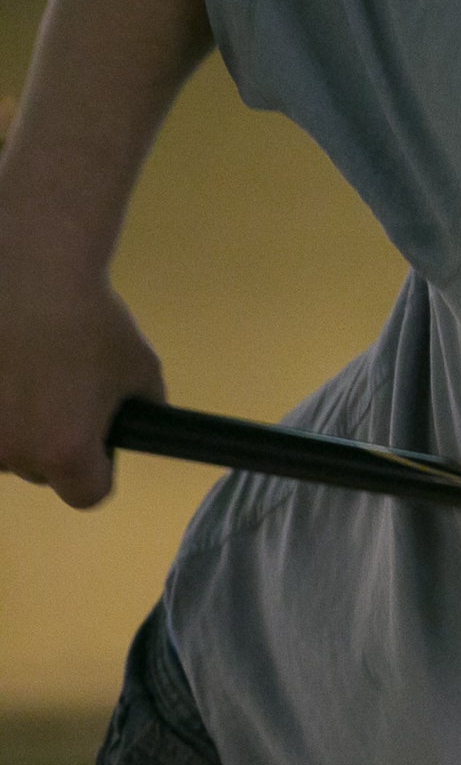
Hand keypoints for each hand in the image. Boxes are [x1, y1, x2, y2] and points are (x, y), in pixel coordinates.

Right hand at [0, 248, 163, 508]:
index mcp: (64, 451)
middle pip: (36, 469)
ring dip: (9, 420)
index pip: (88, 494)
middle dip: (47, 440)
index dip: (97, 468)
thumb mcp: (141, 368)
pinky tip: (6, 364)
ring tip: (23, 367)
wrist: (26, 270)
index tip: (96, 442)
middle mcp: (10, 452)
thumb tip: (136, 423)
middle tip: (55, 391)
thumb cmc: (90, 319)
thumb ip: (142, 409)